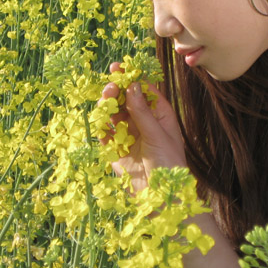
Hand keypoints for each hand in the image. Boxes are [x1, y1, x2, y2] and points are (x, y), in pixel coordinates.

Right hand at [101, 62, 185, 191]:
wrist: (163, 198)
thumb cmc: (170, 165)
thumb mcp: (157, 135)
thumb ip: (141, 112)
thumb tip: (131, 85)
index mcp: (160, 114)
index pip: (143, 90)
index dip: (130, 78)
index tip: (117, 68)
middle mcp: (143, 122)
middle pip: (125, 99)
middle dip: (116, 91)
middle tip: (109, 87)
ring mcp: (128, 136)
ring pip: (113, 114)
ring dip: (107, 106)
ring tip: (104, 102)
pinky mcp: (116, 151)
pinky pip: (104, 134)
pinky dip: (100, 126)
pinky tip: (98, 121)